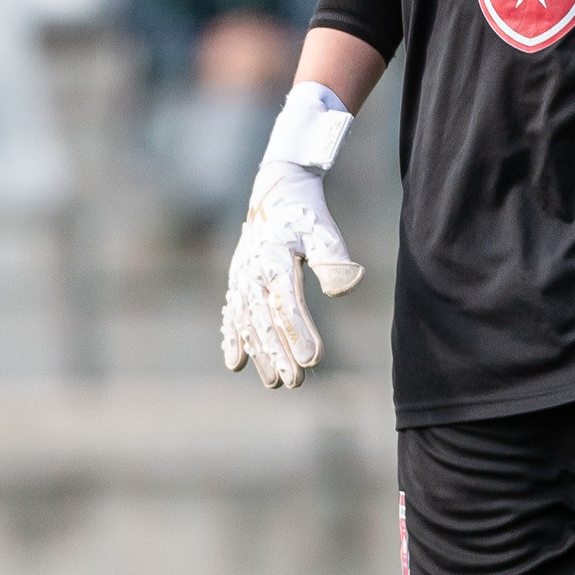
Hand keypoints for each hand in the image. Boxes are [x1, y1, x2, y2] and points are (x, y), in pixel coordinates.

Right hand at [219, 86, 362, 389]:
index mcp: (274, 261)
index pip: (286, 304)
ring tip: (273, 382)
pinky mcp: (238, 282)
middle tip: (294, 382)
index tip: (310, 360)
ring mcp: (241, 279)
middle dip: (278, 354)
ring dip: (259, 354)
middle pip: (265, 321)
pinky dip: (233, 337)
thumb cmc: (305, 214)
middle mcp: (252, 273)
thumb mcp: (323, 230)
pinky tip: (235, 363)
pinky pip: (233, 314)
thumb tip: (341, 288)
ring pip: (248, 323)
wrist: (276, 191)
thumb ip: (331, 258)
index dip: (298, 333)